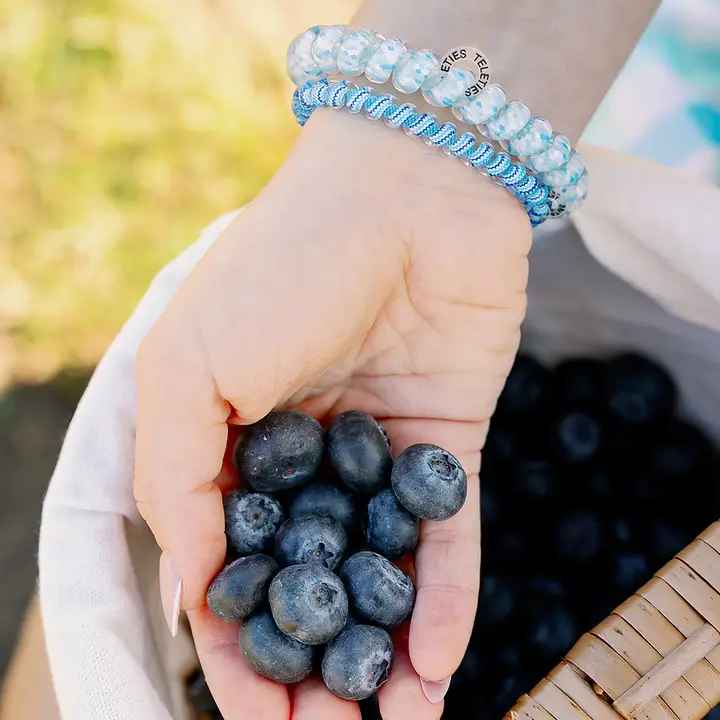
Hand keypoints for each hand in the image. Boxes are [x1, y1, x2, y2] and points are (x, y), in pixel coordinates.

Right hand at [134, 109, 530, 719]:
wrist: (407, 192)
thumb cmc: (283, 268)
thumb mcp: (188, 367)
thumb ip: (177, 477)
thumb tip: (195, 583)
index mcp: (233, 439)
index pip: (228, 559)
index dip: (237, 640)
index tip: (255, 707)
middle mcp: (308, 454)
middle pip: (310, 576)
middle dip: (315, 657)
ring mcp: (382, 451)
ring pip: (381, 568)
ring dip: (384, 646)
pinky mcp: (451, 442)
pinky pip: (450, 532)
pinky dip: (445, 595)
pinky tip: (439, 662)